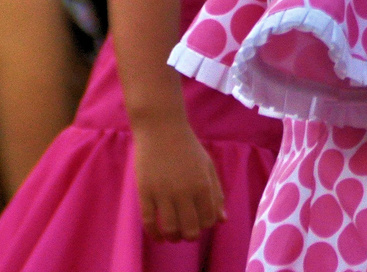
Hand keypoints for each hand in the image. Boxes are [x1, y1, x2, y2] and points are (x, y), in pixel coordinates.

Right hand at [134, 115, 224, 241]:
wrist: (161, 129)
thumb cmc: (188, 147)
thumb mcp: (208, 167)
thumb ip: (216, 194)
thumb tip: (222, 220)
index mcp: (202, 185)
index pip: (208, 220)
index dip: (206, 225)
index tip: (200, 221)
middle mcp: (184, 192)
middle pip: (190, 230)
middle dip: (190, 235)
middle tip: (187, 230)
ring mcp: (163, 193)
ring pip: (170, 229)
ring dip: (173, 237)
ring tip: (173, 234)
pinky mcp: (145, 193)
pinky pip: (149, 222)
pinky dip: (155, 235)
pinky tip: (159, 236)